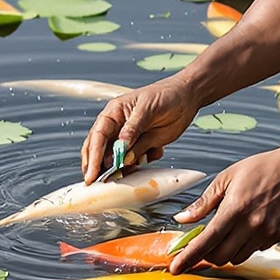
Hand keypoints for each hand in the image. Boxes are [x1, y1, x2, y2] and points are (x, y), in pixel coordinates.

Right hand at [80, 77, 202, 183]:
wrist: (187, 97)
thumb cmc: (166, 95)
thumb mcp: (148, 109)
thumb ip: (133, 130)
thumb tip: (121, 151)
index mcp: (114, 113)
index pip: (98, 136)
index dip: (93, 156)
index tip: (92, 174)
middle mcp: (118, 127)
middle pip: (100, 150)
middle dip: (99, 167)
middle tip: (98, 184)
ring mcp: (130, 138)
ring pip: (118, 159)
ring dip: (123, 168)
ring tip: (130, 172)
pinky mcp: (143, 146)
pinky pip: (137, 161)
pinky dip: (143, 162)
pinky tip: (155, 152)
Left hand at [169, 144, 279, 270]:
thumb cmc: (261, 169)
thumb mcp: (226, 178)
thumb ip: (203, 203)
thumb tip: (182, 218)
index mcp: (234, 208)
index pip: (207, 241)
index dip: (189, 257)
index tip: (175, 267)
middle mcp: (251, 224)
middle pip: (220, 257)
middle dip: (206, 255)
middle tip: (203, 244)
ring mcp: (266, 233)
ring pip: (236, 258)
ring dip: (225, 252)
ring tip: (226, 233)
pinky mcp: (277, 237)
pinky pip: (253, 251)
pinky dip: (243, 246)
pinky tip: (246, 229)